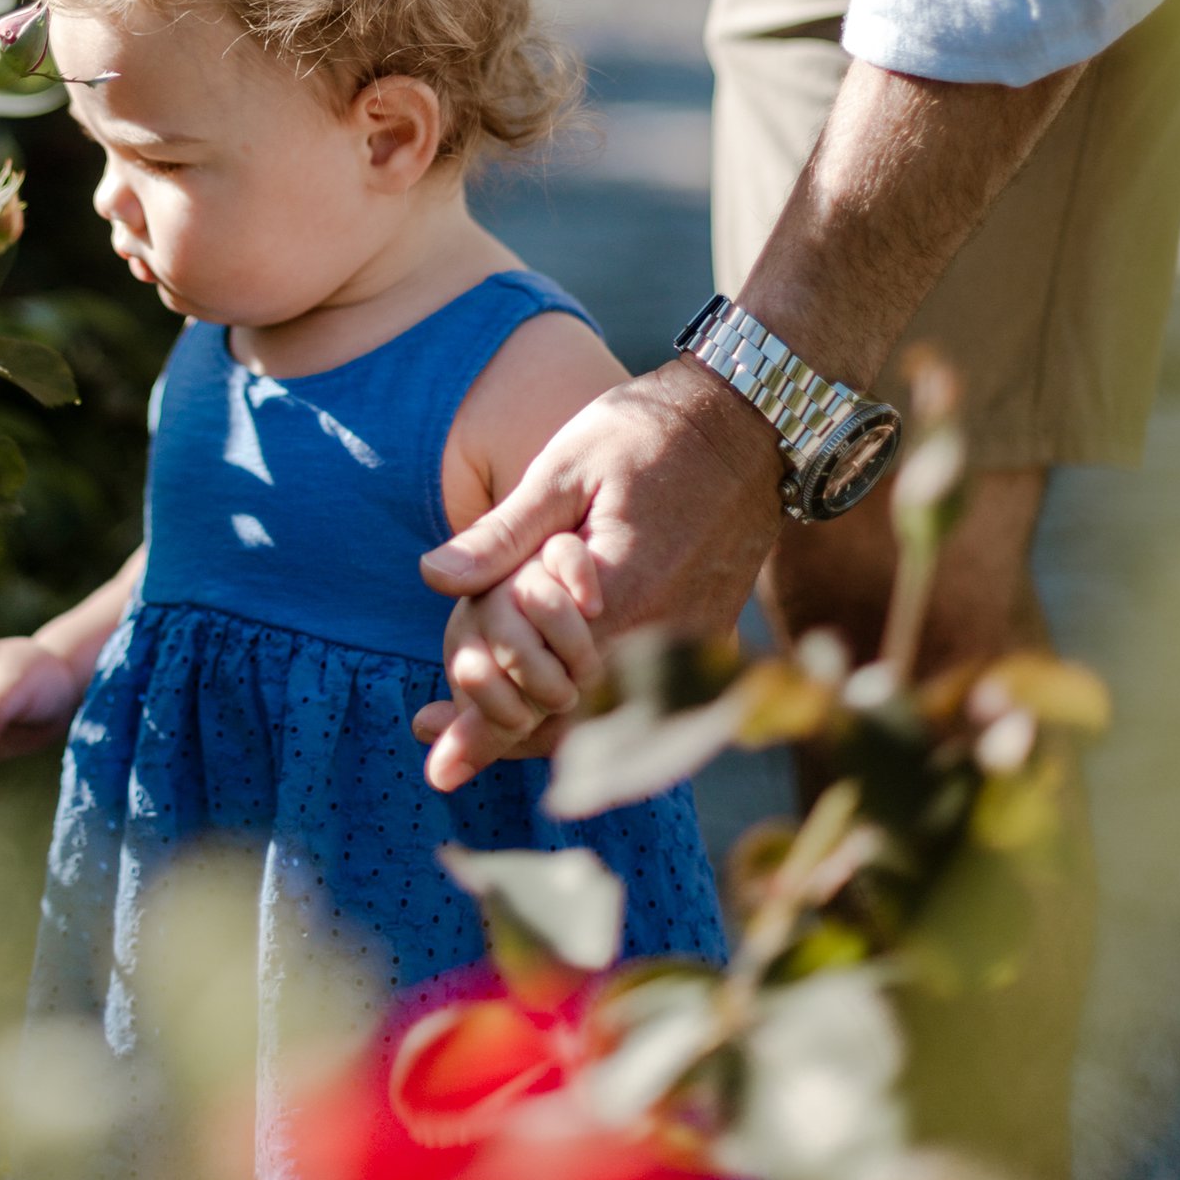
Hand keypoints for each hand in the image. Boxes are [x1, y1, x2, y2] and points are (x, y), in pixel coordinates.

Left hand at [415, 357, 785, 784]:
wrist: (748, 425)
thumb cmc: (647, 435)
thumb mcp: (563, 467)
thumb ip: (502, 534)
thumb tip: (431, 579)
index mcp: (620, 592)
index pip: (541, 683)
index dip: (483, 722)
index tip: (434, 755)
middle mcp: (662, 635)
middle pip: (573, 718)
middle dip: (504, 737)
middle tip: (438, 752)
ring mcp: (692, 644)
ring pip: (610, 719)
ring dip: (543, 731)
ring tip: (474, 740)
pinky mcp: (709, 639)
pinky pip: (645, 699)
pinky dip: (593, 712)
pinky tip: (547, 707)